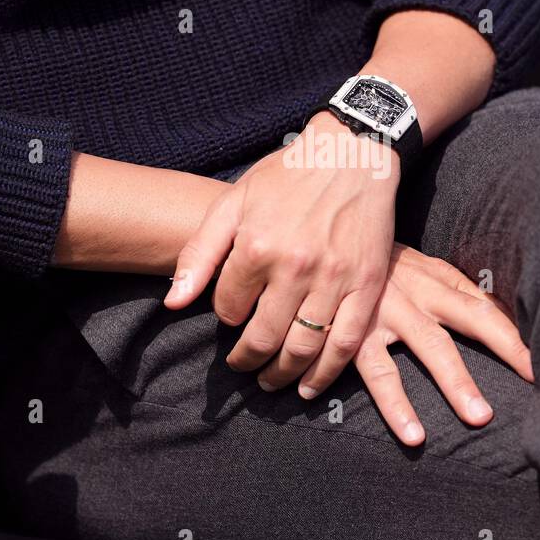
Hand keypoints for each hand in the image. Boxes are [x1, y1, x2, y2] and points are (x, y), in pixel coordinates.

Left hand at [165, 111, 399, 390]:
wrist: (352, 154)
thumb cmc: (287, 176)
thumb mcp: (233, 203)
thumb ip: (199, 253)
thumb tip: (173, 303)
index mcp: (256, 246)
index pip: (229, 308)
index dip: (227, 316)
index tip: (233, 314)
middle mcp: (294, 267)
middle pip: (262, 337)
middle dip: (247, 360)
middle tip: (241, 367)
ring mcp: (334, 279)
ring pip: (303, 348)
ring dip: (282, 375)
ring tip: (271, 382)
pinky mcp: (366, 285)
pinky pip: (346, 342)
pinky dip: (327, 373)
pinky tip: (310, 386)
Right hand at [327, 244, 533, 445]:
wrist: (317, 250)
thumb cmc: (377, 268)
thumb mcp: (418, 269)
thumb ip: (456, 290)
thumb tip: (503, 311)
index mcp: (436, 279)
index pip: (487, 304)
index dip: (518, 331)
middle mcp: (417, 294)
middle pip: (472, 318)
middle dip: (505, 347)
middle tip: (535, 377)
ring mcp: (386, 313)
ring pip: (429, 347)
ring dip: (456, 382)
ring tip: (480, 419)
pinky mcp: (353, 335)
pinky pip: (378, 374)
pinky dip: (394, 405)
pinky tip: (412, 435)